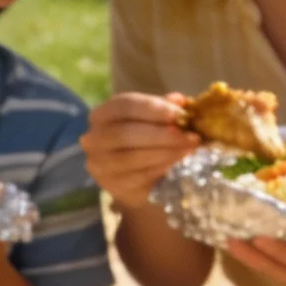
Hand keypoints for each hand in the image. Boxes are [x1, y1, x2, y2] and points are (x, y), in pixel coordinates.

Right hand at [81, 92, 196, 210]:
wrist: (138, 181)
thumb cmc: (145, 142)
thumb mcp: (154, 120)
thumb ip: (164, 109)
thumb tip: (180, 101)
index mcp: (102, 115)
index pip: (124, 106)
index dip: (153, 108)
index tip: (181, 114)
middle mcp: (94, 138)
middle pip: (125, 133)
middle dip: (162, 134)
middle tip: (191, 136)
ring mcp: (100, 164)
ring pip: (131, 157)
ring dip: (165, 152)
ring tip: (189, 149)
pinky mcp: (111, 185)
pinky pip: (138, 176)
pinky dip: (161, 168)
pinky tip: (178, 164)